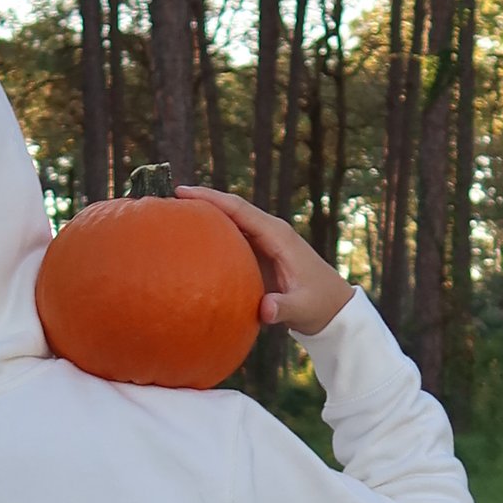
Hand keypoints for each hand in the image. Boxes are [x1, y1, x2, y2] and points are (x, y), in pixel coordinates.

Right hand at [178, 187, 354, 339]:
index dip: (212, 199)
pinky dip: (214, 233)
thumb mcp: (302, 309)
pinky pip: (234, 237)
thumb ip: (283, 308)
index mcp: (278, 236)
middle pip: (232, 208)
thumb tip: (265, 310)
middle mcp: (271, 232)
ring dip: (207, 214)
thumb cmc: (319, 306)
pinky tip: (192, 239)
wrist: (334, 309)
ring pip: (232, 221)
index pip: (240, 210)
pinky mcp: (261, 253)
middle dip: (203, 199)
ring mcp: (266, 241)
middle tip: (168, 198)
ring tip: (173, 213)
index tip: (183, 191)